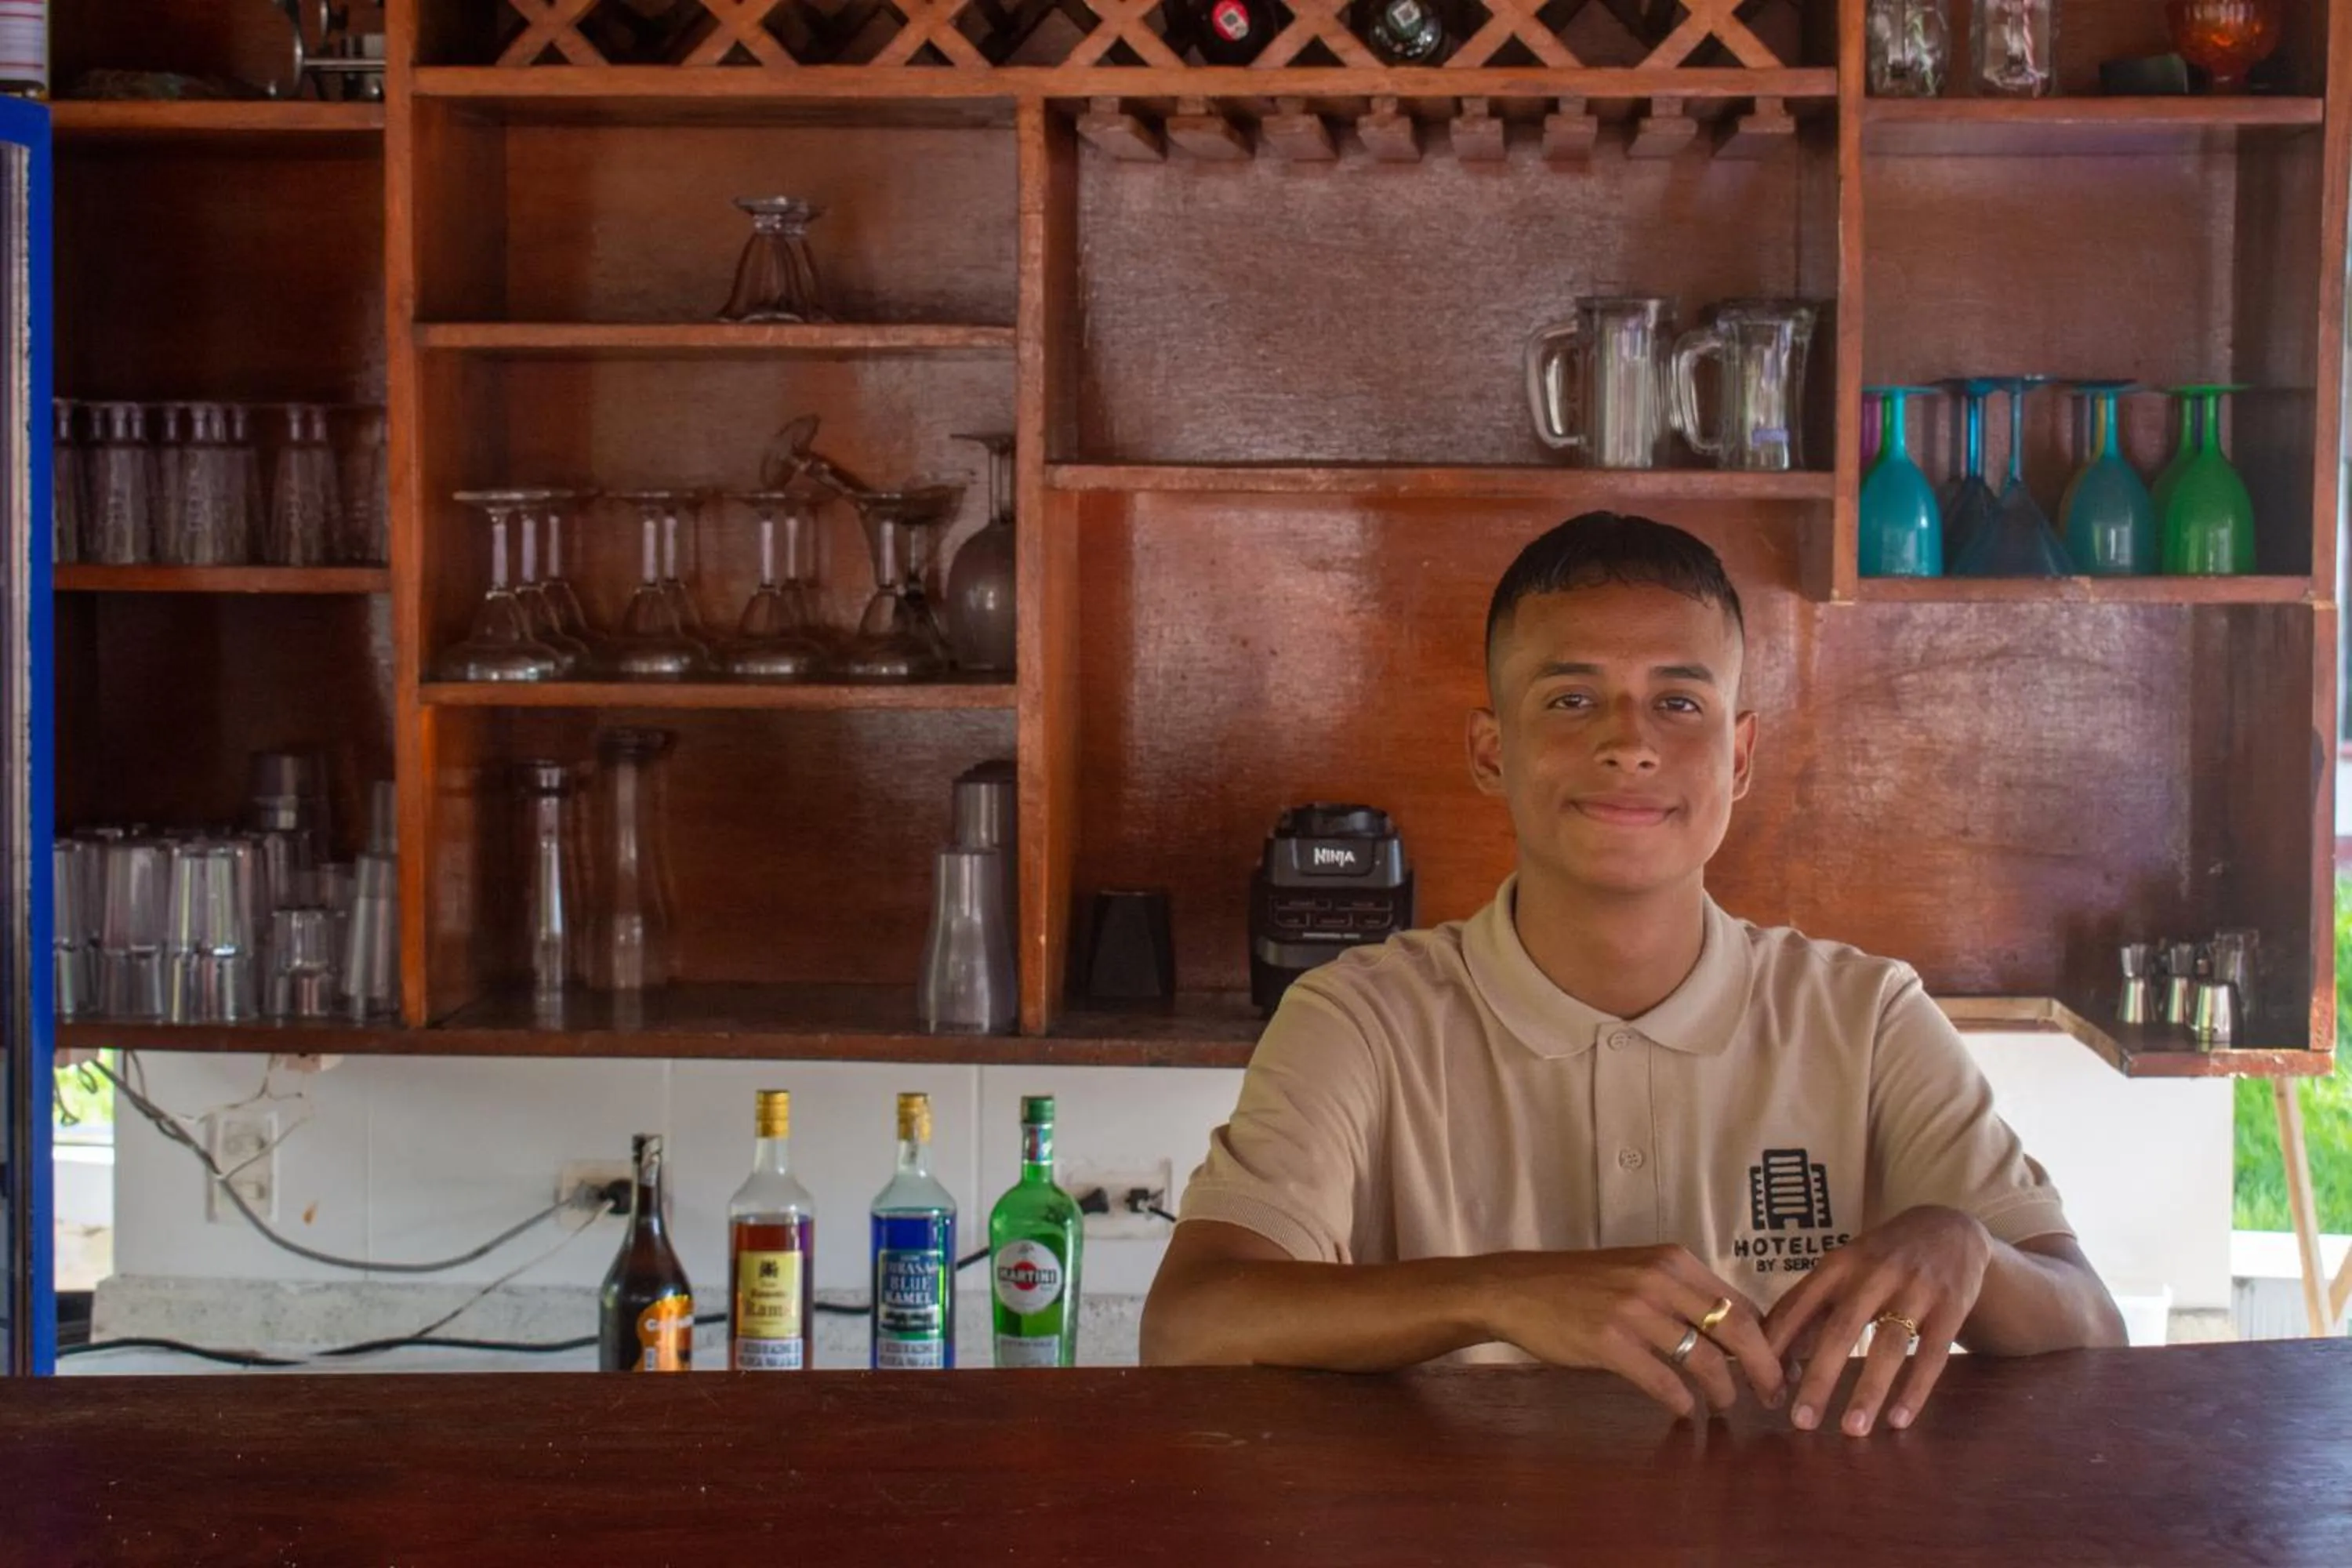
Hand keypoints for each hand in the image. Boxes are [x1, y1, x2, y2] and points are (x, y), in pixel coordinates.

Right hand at [1486, 1246, 1786, 1420]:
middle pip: (1734, 1328)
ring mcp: (1633, 1309)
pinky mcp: (1609, 1341)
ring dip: (1724, 1390)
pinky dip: (1682, 1401)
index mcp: (1673, 1260)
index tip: (1776, 1366)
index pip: (1739, 1302)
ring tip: (1727, 1406)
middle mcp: (1659, 1279)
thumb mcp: (1637, 1272)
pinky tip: (1686, 1411)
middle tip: (1773, 1395)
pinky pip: (1662, 1380)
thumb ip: (1682, 1295)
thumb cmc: (1580, 1284)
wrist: (1517, 1289)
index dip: (1766, 1339)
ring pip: (1703, 1358)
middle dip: (1763, 1367)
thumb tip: (1735, 1333)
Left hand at [1764, 1206, 1990, 1436]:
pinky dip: (1915, 1389)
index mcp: (1836, 1265)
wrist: (1949, 1227)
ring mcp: (1915, 1288)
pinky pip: (1933, 1354)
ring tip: (1851, 1429)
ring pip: (1889, 1345)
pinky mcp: (1951, 1305)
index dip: (1778, 1348)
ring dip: (1869, 1390)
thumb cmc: (1881, 1259)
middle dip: (1820, 1378)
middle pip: (1841, 1330)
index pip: (1798, 1307)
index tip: (1761, 1390)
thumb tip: (1780, 1366)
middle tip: (1800, 1421)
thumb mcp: (1843, 1270)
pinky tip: (1899, 1420)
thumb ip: (1812, 1310)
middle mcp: (1872, 1274)